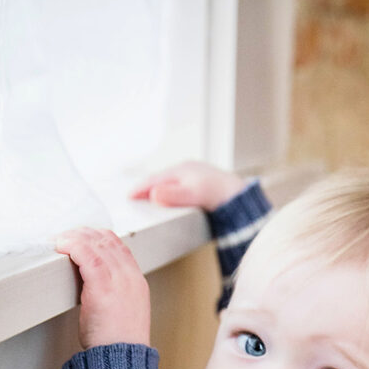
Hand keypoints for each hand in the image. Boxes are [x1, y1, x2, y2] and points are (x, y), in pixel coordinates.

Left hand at [56, 229, 149, 349]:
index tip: (84, 237)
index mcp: (137, 283)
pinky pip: (86, 255)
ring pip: (96, 244)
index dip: (100, 237)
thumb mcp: (122, 313)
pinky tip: (61, 247)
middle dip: (84, 233)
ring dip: (75, 237)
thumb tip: (91, 288)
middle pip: (108, 241)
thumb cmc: (117, 344)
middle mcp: (130, 277)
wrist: (121, 360)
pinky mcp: (102, 286)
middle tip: (66, 237)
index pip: (121, 247)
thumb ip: (112, 295)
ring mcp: (119, 280)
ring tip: (60, 241)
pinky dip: (72, 246)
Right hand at [130, 160, 244, 211]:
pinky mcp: (202, 184)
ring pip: (171, 182)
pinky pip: (180, 187)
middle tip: (135, 198)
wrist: (240, 198)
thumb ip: (173, 195)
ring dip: (159, 190)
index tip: (128, 197)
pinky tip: (173, 199)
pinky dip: (171, 192)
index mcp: (181, 170)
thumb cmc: (218, 195)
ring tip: (150, 199)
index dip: (140, 188)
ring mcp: (195, 176)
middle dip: (147, 188)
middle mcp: (187, 169)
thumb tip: (154, 194)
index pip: (154, 179)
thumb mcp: (193, 195)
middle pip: (161, 179)